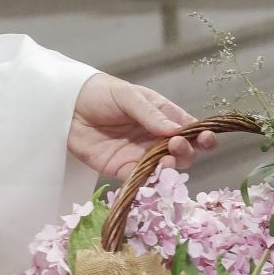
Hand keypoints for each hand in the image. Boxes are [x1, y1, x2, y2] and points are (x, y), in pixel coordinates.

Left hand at [69, 73, 216, 178]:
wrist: (66, 106)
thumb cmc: (100, 93)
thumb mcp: (127, 96)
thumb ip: (150, 113)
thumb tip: (175, 131)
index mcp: (162, 115)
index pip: (189, 129)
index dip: (202, 136)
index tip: (207, 139)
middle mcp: (155, 137)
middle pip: (182, 152)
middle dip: (186, 152)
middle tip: (176, 145)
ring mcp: (140, 155)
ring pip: (166, 168)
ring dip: (171, 167)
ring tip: (167, 160)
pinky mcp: (123, 169)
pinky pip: (142, 179)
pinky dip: (151, 181)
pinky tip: (153, 176)